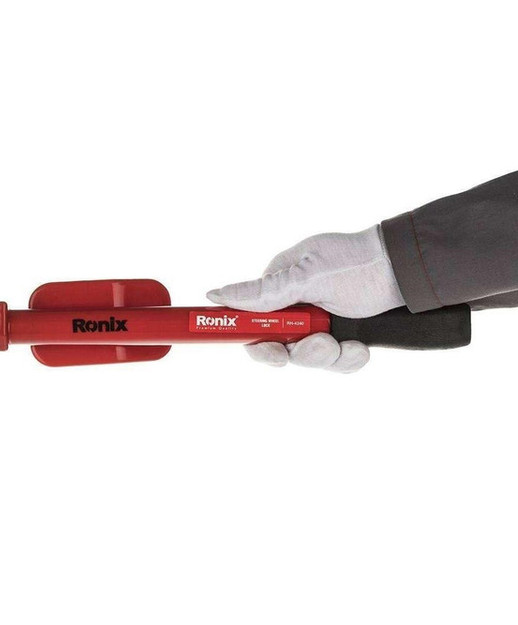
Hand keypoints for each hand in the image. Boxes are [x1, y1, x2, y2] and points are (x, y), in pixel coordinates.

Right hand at [206, 225, 404, 372]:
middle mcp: (295, 307)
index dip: (258, 342)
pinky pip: (334, 362)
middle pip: (280, 347)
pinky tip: (361, 347)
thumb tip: (216, 294)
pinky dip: (349, 359)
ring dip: (330, 356)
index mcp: (279, 286)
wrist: (408, 270)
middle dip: (304, 352)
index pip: (251, 322)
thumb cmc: (357, 261)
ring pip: (309, 359)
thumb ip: (263, 292)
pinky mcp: (341, 337)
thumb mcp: (307, 276)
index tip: (275, 353)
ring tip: (350, 343)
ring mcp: (318, 324)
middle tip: (325, 343)